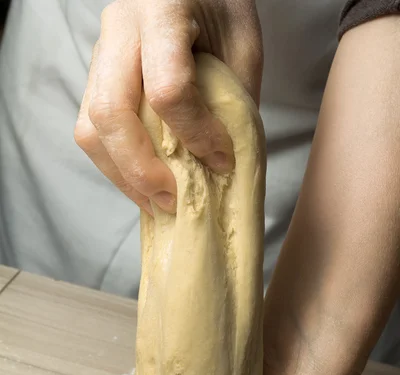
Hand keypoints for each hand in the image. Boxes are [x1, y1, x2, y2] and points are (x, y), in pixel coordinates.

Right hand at [74, 0, 262, 214]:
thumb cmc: (220, 8)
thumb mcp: (241, 45)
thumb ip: (232, 99)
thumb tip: (221, 166)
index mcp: (162, 9)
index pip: (168, 88)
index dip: (196, 135)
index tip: (222, 161)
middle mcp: (119, 29)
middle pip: (110, 113)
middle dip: (142, 169)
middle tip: (174, 200)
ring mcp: (101, 53)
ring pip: (90, 128)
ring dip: (122, 176)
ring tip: (157, 202)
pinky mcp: (96, 77)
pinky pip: (92, 132)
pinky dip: (117, 165)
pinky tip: (144, 182)